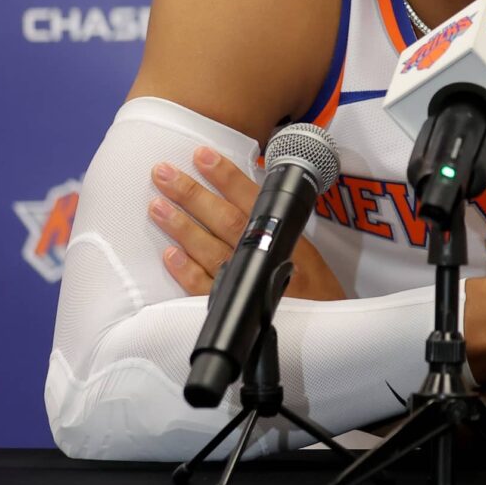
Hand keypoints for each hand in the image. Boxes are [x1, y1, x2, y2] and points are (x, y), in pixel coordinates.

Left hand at [147, 145, 344, 300]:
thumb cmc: (317, 289)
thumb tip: (240, 193)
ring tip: (157, 206)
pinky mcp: (236, 307)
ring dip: (182, 226)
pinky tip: (169, 255)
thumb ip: (275, 223)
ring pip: (209, 249)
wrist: (328, 330)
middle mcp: (266, 256)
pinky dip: (186, 271)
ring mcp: (249, 282)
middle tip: (163, 173)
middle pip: (224, 219)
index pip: (251, 198)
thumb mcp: (304, 247)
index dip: (226, 176)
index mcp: (285, 235)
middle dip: (192, 194)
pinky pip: (206, 287)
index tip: (201, 154)